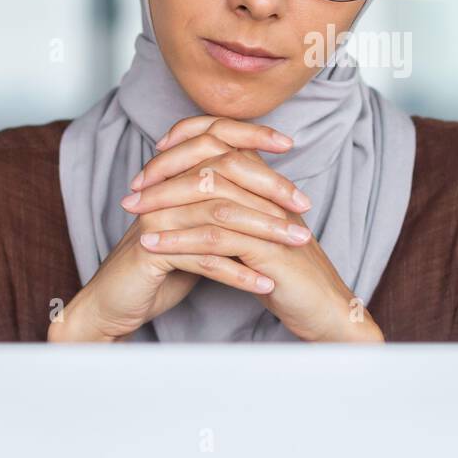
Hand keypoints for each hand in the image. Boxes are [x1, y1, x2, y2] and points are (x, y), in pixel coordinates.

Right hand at [47, 119, 300, 341]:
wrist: (115, 302)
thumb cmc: (162, 265)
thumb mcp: (196, 229)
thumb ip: (221, 204)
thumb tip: (265, 188)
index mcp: (171, 177)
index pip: (214, 140)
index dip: (252, 137)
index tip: (289, 145)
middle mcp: (162, 190)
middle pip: (223, 175)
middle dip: (270, 190)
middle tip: (305, 207)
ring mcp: (155, 218)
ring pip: (219, 216)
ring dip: (264, 232)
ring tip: (297, 244)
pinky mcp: (151, 251)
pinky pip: (203, 258)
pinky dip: (239, 273)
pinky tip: (266, 284)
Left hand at [123, 116, 385, 342]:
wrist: (325, 311)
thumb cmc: (291, 278)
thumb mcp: (258, 238)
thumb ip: (236, 214)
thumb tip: (197, 199)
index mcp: (268, 187)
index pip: (224, 146)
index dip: (184, 148)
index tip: (150, 166)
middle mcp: (270, 195)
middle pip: (212, 165)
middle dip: (166, 175)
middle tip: (132, 191)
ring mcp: (270, 220)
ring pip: (209, 198)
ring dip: (165, 206)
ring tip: (133, 216)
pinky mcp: (268, 251)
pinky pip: (215, 238)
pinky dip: (178, 240)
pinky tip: (152, 246)